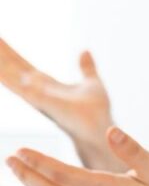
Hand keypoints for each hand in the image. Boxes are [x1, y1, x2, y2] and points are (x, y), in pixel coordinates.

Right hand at [0, 39, 119, 170]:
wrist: (103, 135)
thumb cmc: (98, 114)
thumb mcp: (92, 83)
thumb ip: (86, 67)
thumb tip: (84, 50)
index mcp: (47, 86)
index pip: (23, 66)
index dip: (8, 54)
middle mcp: (39, 93)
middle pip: (14, 70)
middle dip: (1, 55)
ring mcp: (41, 99)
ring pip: (14, 79)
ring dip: (2, 66)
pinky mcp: (50, 105)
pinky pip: (28, 91)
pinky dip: (16, 82)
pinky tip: (12, 75)